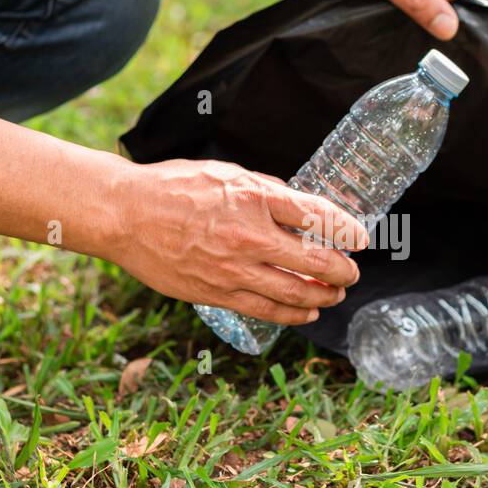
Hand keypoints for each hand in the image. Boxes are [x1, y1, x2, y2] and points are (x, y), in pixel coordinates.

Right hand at [112, 159, 368, 324]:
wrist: (125, 215)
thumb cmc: (174, 187)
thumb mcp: (227, 173)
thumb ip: (267, 191)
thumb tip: (303, 207)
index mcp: (254, 198)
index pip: (318, 217)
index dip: (347, 231)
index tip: (362, 239)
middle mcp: (249, 236)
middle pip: (315, 262)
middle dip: (342, 271)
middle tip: (351, 273)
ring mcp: (233, 269)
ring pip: (295, 293)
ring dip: (323, 297)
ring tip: (334, 295)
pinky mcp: (216, 293)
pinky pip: (265, 310)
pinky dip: (293, 313)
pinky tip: (307, 312)